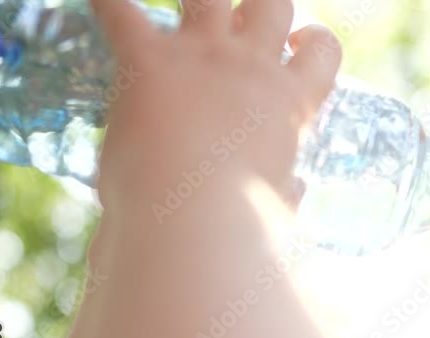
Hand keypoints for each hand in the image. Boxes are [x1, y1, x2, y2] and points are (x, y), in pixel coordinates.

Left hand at [88, 0, 340, 211]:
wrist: (194, 218)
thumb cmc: (245, 224)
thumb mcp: (279, 208)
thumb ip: (288, 191)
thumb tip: (298, 190)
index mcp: (292, 102)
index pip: (324, 48)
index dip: (313, 41)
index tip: (297, 48)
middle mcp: (252, 66)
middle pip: (272, 4)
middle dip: (261, 10)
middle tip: (243, 32)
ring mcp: (201, 56)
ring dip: (203, 2)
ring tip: (193, 15)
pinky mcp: (146, 60)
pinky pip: (119, 9)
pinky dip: (106, 1)